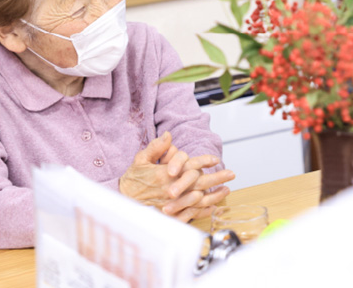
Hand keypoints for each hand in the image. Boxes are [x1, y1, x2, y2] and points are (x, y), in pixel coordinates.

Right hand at [119, 132, 235, 220]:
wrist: (121, 203)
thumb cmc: (131, 181)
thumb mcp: (140, 160)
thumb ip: (155, 148)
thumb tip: (168, 135)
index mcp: (164, 175)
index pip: (189, 166)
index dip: (203, 161)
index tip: (215, 159)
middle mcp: (170, 190)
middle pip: (198, 183)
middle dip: (216, 178)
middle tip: (231, 174)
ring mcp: (171, 205)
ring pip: (197, 201)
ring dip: (214, 196)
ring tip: (227, 191)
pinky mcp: (170, 217)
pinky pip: (190, 215)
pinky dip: (203, 212)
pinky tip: (213, 208)